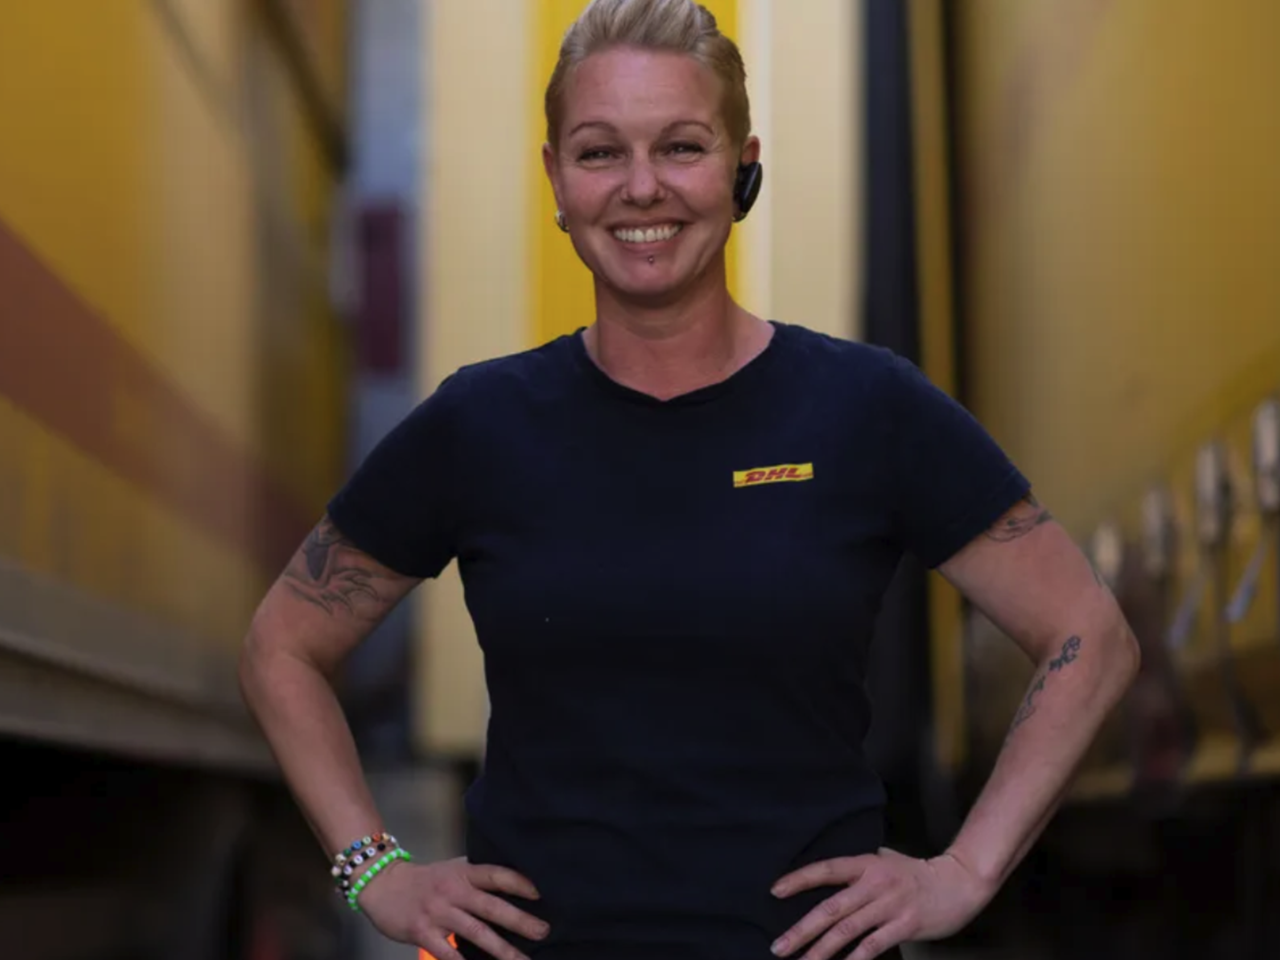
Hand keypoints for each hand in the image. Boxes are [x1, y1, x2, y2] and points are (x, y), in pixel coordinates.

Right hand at [357, 857, 549, 959]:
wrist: (382, 883)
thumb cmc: (425, 879)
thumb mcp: (452, 869)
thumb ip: (476, 878)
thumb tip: (513, 888)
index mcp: (463, 873)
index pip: (496, 875)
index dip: (519, 883)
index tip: (540, 895)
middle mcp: (453, 891)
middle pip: (491, 906)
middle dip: (519, 920)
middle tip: (543, 931)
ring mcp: (438, 912)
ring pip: (475, 932)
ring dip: (500, 949)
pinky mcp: (422, 931)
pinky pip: (447, 951)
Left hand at [769, 848, 993, 959]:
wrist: (958, 882)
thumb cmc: (917, 873)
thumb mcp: (886, 860)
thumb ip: (860, 870)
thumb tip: (833, 876)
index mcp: (866, 864)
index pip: (826, 870)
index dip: (800, 880)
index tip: (775, 891)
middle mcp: (874, 883)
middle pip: (831, 908)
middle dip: (801, 930)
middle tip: (778, 946)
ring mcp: (889, 906)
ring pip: (847, 931)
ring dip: (821, 950)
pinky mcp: (904, 926)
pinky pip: (873, 946)